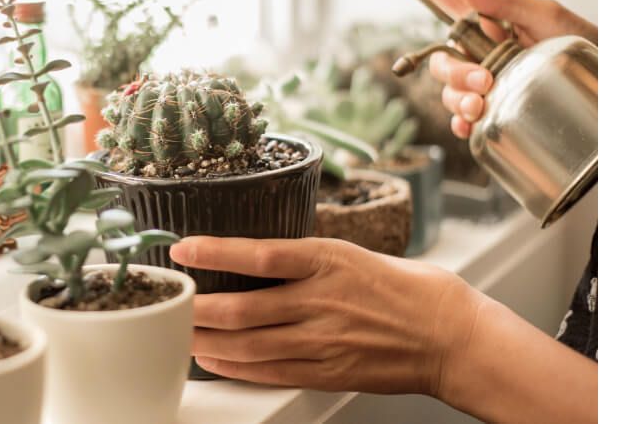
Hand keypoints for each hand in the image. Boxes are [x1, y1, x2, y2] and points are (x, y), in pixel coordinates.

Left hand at [169, 236, 485, 394]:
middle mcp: (322, 300)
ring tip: (180, 334)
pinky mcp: (327, 372)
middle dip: (197, 309)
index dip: (215, 252)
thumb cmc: (410, 290)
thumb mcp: (356, 255)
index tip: (183, 249)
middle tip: (170, 302)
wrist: (451, 336)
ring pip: (248, 345)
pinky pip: (268, 372)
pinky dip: (234, 367)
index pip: (260, 255)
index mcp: (330, 260)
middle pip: (242, 309)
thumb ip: (308, 259)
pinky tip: (214, 361)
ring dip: (206, 342)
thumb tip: (259, 258)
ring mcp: (323, 340)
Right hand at [372, 0, 597, 137]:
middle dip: (453, 70)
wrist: (608, 88)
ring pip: (448, 90)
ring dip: (458, 99)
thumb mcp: (548, 15)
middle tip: (482, 80)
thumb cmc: (585, 44)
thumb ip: (503, 2)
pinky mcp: (494, 108)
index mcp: (489, 18)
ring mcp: (486, 80)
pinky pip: (462, 119)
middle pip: (440, 55)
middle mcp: (481, 49)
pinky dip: (463, 124)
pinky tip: (473, 126)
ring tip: (483, 105)